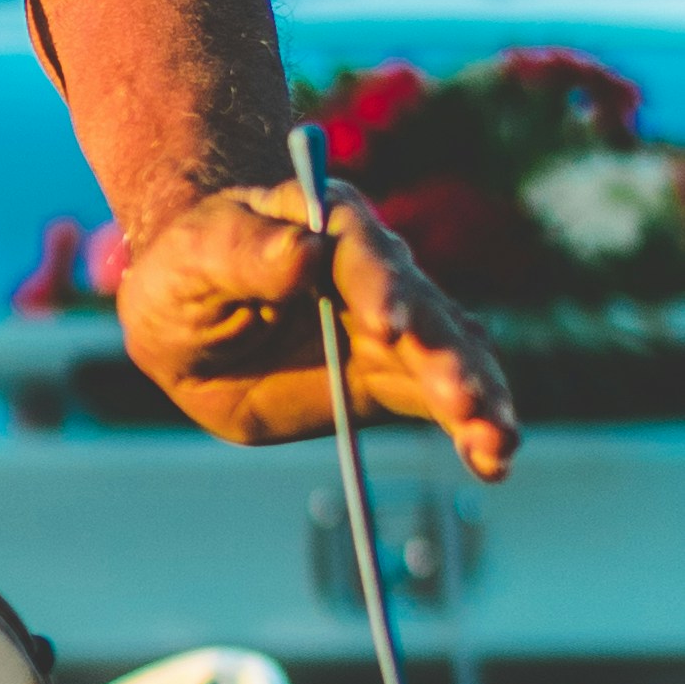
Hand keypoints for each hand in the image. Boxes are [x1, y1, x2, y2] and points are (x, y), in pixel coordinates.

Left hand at [114, 181, 518, 480]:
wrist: (191, 317)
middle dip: (444, 358)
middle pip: (420, 312)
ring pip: (446, 358)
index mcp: (326, 224)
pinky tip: (495, 459)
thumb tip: (304, 251)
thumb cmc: (187, 271)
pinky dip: (471, 429)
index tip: (389, 326)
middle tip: (463, 401)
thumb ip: (244, 253)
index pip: (361, 254)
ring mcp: (392, 327)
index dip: (379, 287)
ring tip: (497, 443)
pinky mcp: (390, 377)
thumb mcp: (194, 259)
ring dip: (476, 398)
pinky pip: (439, 401)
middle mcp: (374, 271)